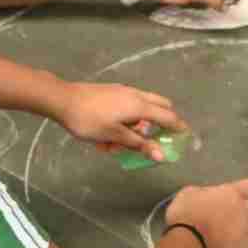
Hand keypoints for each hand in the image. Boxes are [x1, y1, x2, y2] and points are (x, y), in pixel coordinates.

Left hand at [58, 81, 184, 154]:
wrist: (62, 100)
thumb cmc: (90, 120)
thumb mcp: (115, 136)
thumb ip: (140, 145)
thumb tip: (162, 155)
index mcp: (140, 106)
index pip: (168, 117)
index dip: (178, 128)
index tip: (185, 138)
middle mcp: (136, 95)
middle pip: (159, 108)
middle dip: (158, 125)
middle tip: (149, 142)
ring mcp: (123, 92)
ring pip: (140, 111)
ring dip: (134, 128)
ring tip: (113, 147)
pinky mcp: (111, 93)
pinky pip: (125, 109)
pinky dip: (123, 123)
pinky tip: (104, 138)